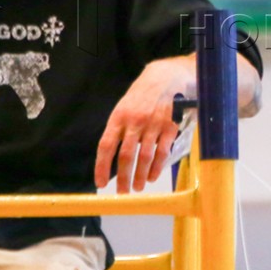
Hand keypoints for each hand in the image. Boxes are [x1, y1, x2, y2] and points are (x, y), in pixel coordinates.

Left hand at [95, 57, 194, 192]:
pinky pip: (162, 151)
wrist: (167, 76)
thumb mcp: (125, 105)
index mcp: (119, 116)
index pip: (106, 145)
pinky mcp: (170, 127)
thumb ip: (119, 128)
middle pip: (126, 156)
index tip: (101, 183)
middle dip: (123, 178)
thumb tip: (113, 155)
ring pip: (145, 156)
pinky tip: (152, 176)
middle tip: (122, 193)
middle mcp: (135, 122)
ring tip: (137, 188)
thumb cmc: (143, 93)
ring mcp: (153, 125)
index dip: (102, 166)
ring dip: (140, 175)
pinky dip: (157, 167)